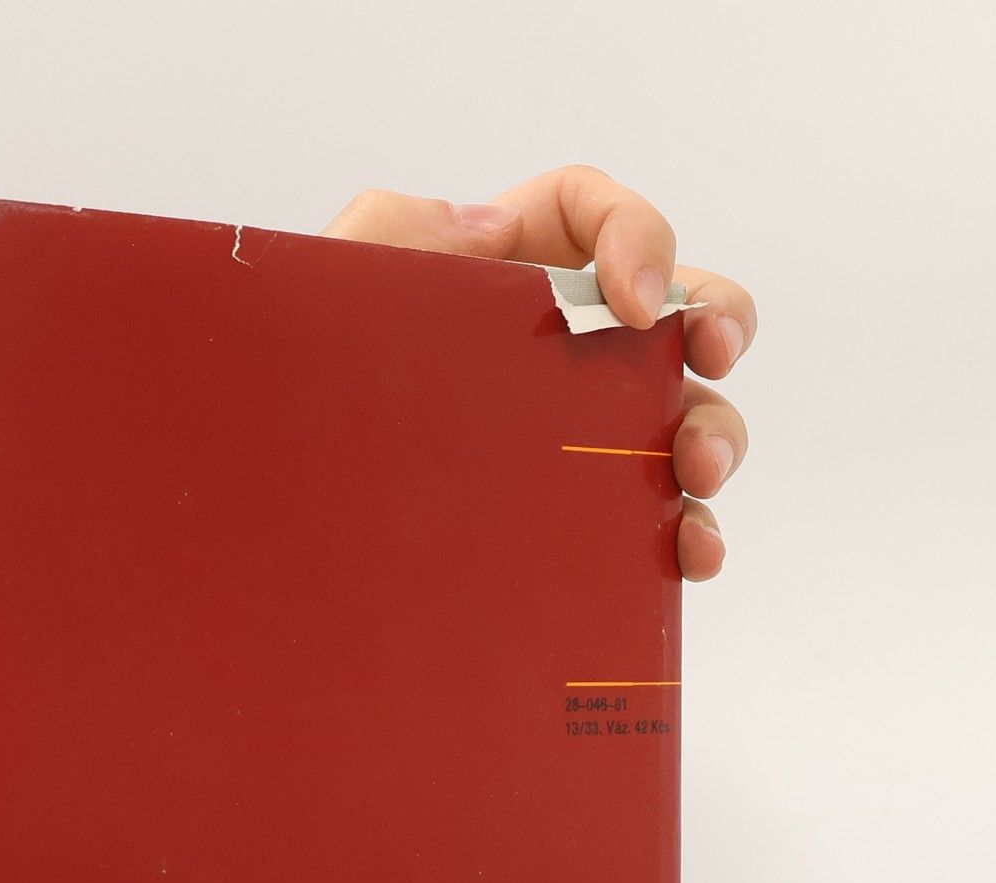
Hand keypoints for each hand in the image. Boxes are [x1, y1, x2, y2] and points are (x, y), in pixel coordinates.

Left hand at [324, 167, 751, 581]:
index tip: (634, 296)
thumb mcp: (326, 295)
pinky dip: (689, 536)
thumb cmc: (295, 395)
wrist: (278, 517)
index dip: (639, 235)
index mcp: (504, 275)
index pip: (596, 216)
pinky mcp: (574, 521)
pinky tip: (689, 554)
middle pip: (678, 310)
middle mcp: (558, 352)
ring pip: (684, 418)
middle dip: (717, 324)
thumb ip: (396, 232)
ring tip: (698, 471)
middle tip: (710, 357)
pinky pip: (653, 523)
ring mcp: (575, 439)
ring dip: (715, 434)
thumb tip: (491, 228)